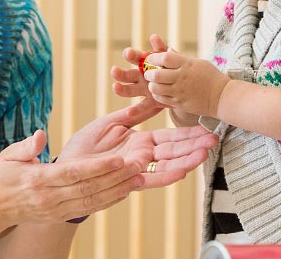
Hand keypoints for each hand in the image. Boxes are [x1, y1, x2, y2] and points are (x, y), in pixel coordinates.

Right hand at [0, 130, 143, 225]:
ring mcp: (56, 210)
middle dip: (116, 178)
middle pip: (89, 188)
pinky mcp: (60, 216)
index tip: (118, 159)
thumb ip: (26, 146)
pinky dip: (108, 201)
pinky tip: (124, 191)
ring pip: (93, 200)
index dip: (97, 167)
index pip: (73, 173)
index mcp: (38, 180)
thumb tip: (40, 135)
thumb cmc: (1, 175)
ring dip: (118, 190)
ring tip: (140, 178)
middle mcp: (50, 198)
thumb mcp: (8, 156)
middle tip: (140, 165)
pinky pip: (89, 209)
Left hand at [60, 102, 217, 188]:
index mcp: (140, 142)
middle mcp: (142, 156)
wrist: (65, 168)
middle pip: (174, 151)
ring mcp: (136, 169)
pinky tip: (182, 172)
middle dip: (194, 146)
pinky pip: (149, 178)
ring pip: (166, 165)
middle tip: (215, 139)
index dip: (188, 134)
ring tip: (205, 153)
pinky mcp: (126, 180)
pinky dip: (166, 176)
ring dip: (186, 160)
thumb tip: (153, 100)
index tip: (206, 129)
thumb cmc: (84, 146)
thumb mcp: (110, 123)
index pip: (170, 137)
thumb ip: (134, 114)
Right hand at [110, 34, 170, 110]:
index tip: (127, 52)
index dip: (131, 55)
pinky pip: (141, 107)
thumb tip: (154, 37)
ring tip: (115, 88)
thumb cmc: (174, 67)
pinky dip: (134, 111)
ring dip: (121, 89)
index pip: (135, 58)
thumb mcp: (170, 57)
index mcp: (145, 64)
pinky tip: (129, 114)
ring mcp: (143, 90)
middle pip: (127, 74)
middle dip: (120, 73)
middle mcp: (140, 77)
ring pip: (129, 90)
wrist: (183, 85)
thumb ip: (162, 49)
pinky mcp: (149, 102)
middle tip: (114, 70)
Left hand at [143, 50, 229, 117]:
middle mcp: (182, 77)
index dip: (154, 58)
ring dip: (152, 86)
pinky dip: (158, 95)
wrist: (222, 96)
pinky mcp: (180, 103)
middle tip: (148, 74)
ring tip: (154, 84)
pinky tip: (160, 92)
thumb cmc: (211, 77)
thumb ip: (180, 58)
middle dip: (148, 74)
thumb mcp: (198, 63)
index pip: (165, 58)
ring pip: (156, 88)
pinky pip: (162, 99)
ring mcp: (181, 91)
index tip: (150, 59)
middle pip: (157, 74)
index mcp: (187, 64)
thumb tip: (167, 50)